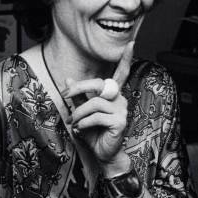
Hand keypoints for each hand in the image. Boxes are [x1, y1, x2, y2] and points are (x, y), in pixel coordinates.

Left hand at [64, 42, 133, 166]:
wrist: (103, 154)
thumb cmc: (94, 133)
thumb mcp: (82, 113)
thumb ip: (77, 97)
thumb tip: (67, 79)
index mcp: (113, 95)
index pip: (121, 74)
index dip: (126, 59)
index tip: (131, 43)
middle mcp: (120, 99)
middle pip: (99, 84)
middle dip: (79, 88)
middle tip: (65, 95)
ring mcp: (122, 110)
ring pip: (93, 103)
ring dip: (78, 113)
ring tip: (75, 123)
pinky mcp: (120, 121)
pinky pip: (96, 116)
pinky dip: (84, 123)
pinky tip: (82, 130)